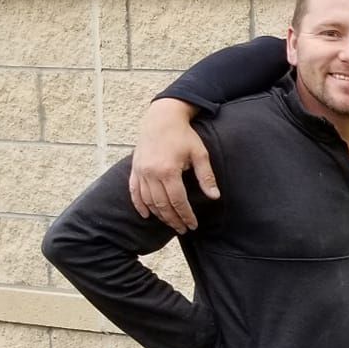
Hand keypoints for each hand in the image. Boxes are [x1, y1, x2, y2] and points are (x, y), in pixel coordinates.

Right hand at [128, 99, 217, 233]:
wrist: (162, 118)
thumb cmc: (184, 135)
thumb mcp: (200, 154)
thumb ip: (206, 177)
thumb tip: (215, 197)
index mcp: (169, 171)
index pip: (178, 201)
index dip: (186, 215)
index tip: (192, 225)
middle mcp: (151, 173)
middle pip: (162, 204)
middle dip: (173, 219)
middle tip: (183, 229)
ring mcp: (141, 171)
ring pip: (148, 201)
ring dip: (159, 215)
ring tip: (170, 223)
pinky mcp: (134, 168)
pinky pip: (134, 191)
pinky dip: (139, 205)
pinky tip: (146, 215)